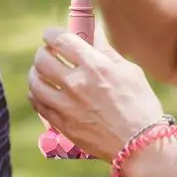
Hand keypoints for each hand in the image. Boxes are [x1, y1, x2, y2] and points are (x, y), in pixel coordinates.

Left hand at [28, 26, 163, 162]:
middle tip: (48, 53)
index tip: (51, 35)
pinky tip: (42, 91)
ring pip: (35, 81)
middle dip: (43, 51)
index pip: (60, 40)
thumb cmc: (140, 105)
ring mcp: (67, 105)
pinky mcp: (62, 124)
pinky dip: (36, 94)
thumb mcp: (129, 71)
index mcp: (95, 66)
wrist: (141, 145)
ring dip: (36, 73)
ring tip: (41, 72)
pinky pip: (38, 103)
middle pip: (42, 59)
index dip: (51, 34)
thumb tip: (92, 31)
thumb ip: (105, 50)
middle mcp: (77, 83)